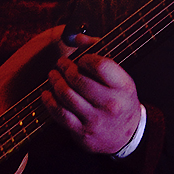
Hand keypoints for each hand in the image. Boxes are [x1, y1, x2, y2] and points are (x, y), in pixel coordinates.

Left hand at [41, 33, 142, 153]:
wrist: (126, 136)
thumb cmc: (120, 100)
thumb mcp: (119, 77)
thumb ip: (100, 52)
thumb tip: (76, 37)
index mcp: (123, 87)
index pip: (100, 66)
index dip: (86, 58)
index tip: (82, 59)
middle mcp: (111, 104)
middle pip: (79, 80)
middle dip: (65, 68)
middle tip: (61, 64)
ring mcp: (96, 119)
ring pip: (67, 96)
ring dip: (55, 82)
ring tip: (53, 75)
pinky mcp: (83, 132)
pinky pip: (60, 114)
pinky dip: (49, 102)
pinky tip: (46, 94)